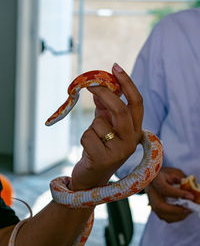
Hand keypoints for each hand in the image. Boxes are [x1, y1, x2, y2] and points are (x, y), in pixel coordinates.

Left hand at [70, 63, 142, 190]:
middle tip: (90, 85)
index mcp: (135, 131)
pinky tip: (88, 151)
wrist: (91, 178)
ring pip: (99, 123)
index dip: (127, 84)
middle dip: (105, 94)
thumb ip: (105, 109)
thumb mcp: (105, 127)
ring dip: (91, 128)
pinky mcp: (104, 160)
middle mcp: (131, 141)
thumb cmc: (99, 149)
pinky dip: (84, 139)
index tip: (115, 67)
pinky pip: (88, 135)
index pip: (137, 104)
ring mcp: (119, 152)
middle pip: (121, 111)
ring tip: (93, 142)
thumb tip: (98, 87)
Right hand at [146, 167, 193, 222]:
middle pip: (160, 206)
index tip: (191, 197)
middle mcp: (150, 191)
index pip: (164, 189)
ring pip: (161, 214)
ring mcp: (150, 200)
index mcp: (154, 179)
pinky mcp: (153, 207)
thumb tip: (190, 194)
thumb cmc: (165, 175)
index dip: (178, 194)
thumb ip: (181, 182)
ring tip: (188, 211)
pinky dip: (174, 217)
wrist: (153, 176)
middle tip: (189, 209)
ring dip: (177, 215)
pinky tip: (182, 213)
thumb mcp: (174, 174)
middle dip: (176, 210)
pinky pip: (163, 216)